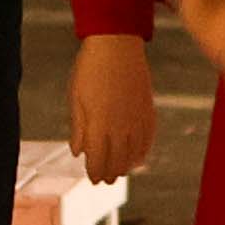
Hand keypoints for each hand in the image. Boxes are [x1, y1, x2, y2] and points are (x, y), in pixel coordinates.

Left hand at [68, 32, 159, 186]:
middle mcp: (120, 127)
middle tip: (105, 181)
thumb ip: (79, 128)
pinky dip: (142, 151)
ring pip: (134, 153)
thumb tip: (78, 152)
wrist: (116, 43)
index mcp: (98, 125)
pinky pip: (148, 139)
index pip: (97, 160)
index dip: (95, 172)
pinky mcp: (148, 110)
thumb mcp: (76, 98)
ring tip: (120, 172)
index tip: (93, 179)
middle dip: (110, 173)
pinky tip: (138, 157)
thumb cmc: (89, 69)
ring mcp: (136, 119)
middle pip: (117, 161)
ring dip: (126, 166)